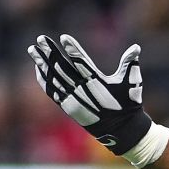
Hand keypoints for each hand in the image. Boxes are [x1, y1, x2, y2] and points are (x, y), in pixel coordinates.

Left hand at [27, 34, 152, 153]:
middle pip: (62, 68)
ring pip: (54, 78)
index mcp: (98, 82)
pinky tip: (38, 67)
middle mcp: (82, 90)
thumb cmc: (128, 104)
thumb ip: (130, 63)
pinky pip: (52, 91)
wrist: (121, 130)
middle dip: (50, 52)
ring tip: (32, 49)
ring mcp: (73, 99)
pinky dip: (44, 79)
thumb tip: (136, 47)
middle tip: (40, 39)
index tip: (64, 38)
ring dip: (42, 63)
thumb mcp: (132, 83)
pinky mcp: (68, 106)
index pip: (82, 62)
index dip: (73, 50)